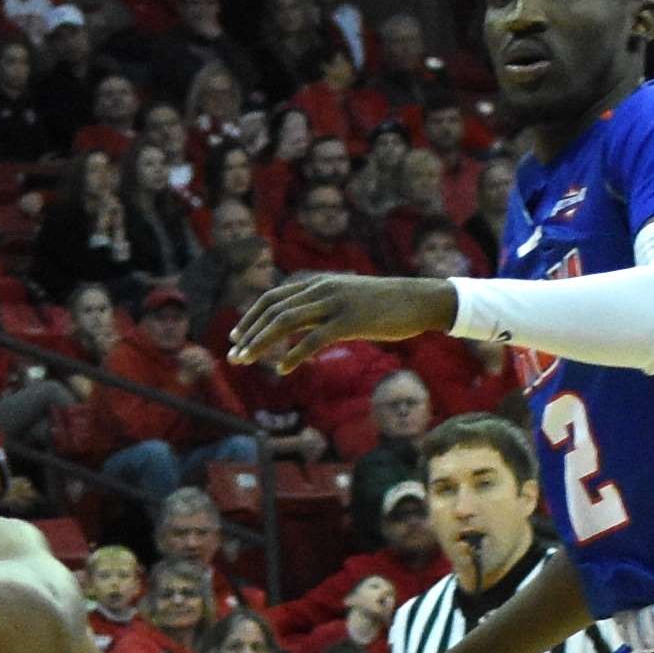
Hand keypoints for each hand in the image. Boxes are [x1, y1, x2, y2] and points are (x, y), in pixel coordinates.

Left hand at [227, 272, 453, 375]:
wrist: (420, 300)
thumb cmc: (384, 305)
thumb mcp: (347, 300)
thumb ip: (323, 307)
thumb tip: (302, 324)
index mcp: (319, 283)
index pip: (273, 298)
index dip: (250, 317)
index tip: (235, 337)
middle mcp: (322, 289)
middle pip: (274, 310)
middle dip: (249, 334)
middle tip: (233, 356)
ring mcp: (336, 304)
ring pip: (287, 321)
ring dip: (261, 343)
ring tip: (245, 361)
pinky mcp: (350, 322)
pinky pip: (314, 339)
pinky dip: (294, 354)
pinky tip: (282, 369)